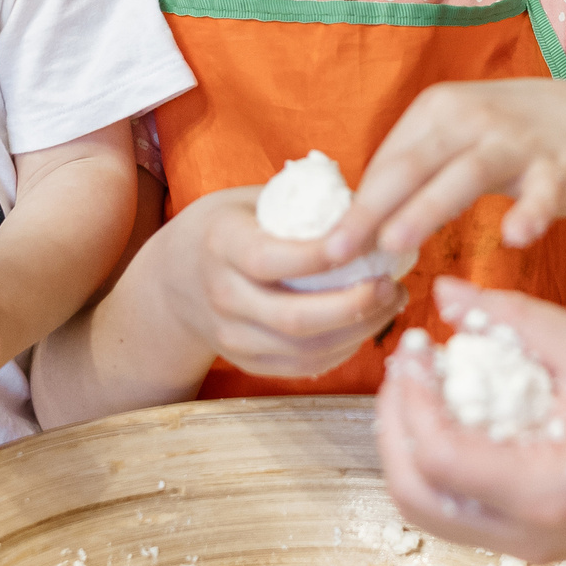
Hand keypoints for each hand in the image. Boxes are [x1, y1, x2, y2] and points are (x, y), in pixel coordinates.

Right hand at [156, 189, 408, 378]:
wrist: (173, 281)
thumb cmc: (226, 228)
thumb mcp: (249, 200)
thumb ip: (301, 202)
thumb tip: (370, 203)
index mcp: (221, 244)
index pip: (271, 258)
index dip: (323, 257)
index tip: (370, 244)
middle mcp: (221, 295)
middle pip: (293, 318)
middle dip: (354, 306)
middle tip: (392, 285)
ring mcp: (230, 335)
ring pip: (303, 350)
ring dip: (357, 331)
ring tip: (390, 303)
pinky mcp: (245, 361)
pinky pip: (301, 366)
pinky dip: (341, 350)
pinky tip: (366, 324)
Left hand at [332, 79, 565, 262]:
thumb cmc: (513, 138)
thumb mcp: (457, 135)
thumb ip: (415, 166)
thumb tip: (357, 215)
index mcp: (437, 110)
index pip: (386, 163)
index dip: (354, 207)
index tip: (324, 250)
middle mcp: (471, 118)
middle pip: (410, 167)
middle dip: (368, 211)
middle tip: (334, 253)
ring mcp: (516, 142)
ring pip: (464, 177)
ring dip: (426, 210)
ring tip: (393, 246)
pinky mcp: (558, 168)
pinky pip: (542, 194)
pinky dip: (530, 213)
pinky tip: (514, 237)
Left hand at [376, 279, 565, 561]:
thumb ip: (517, 318)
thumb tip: (448, 289)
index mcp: (545, 491)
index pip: (437, 457)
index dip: (409, 399)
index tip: (414, 347)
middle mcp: (530, 535)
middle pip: (416, 499)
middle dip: (394, 428)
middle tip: (406, 368)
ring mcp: (532, 547)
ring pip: (433, 512)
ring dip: (413, 449)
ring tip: (426, 386)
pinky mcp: (539, 541)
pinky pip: (465, 512)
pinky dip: (445, 465)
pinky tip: (462, 411)